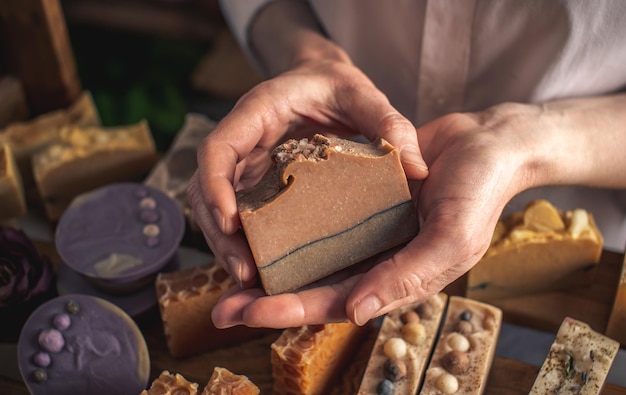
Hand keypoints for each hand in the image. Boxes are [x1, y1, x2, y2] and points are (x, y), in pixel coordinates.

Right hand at [187, 57, 428, 324]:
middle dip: (219, 233)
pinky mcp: (255, 185)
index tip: (230, 222)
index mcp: (256, 113)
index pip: (216, 150)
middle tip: (244, 272)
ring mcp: (244, 167)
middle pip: (206, 189)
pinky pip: (238, 217)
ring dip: (227, 246)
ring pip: (215, 209)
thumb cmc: (337, 86)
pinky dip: (244, 244)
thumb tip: (416, 169)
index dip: (214, 186)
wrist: (322, 84)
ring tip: (251, 282)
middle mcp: (242, 142)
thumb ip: (388, 122)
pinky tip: (263, 273)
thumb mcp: (363, 94)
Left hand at [197, 99, 554, 327]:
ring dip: (270, 266)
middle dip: (267, 300)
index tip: (249, 312)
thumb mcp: (452, 239)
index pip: (335, 303)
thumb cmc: (479, 193)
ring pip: (309, 257)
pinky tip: (256, 225)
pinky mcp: (358, 202)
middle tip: (221, 308)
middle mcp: (374, 261)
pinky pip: (318, 218)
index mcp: (395, 280)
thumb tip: (357, 312)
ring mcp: (364, 232)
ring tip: (226, 271)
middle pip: (312, 287)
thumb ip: (408, 277)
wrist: (487, 144)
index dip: (291, 311)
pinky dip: (288, 227)